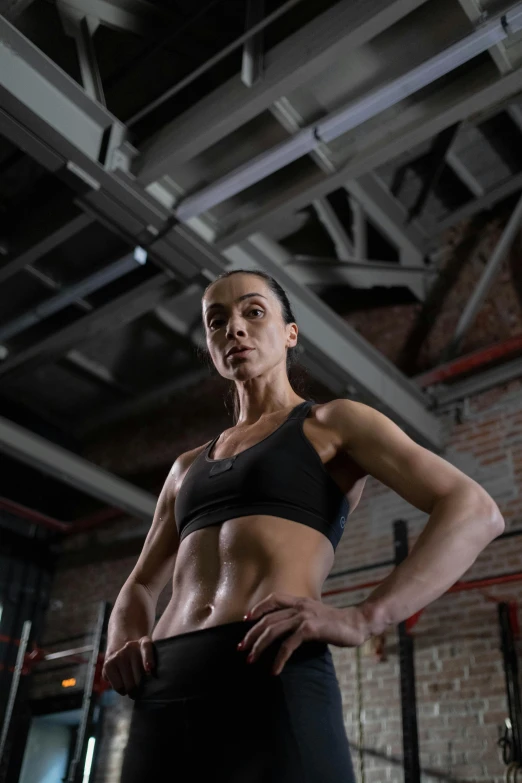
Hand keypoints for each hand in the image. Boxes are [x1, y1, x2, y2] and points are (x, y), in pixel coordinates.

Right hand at [102, 636, 154, 695]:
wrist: (123, 650)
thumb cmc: (141, 659)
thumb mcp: (151, 656)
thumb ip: (154, 666)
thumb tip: (150, 676)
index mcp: (144, 642)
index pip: (146, 647)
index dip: (148, 659)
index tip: (149, 669)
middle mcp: (130, 647)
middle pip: (139, 676)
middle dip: (142, 687)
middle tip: (142, 689)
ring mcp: (118, 655)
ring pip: (128, 684)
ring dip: (132, 691)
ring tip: (133, 688)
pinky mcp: (108, 664)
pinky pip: (118, 686)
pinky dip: (122, 690)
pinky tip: (124, 686)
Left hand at [237, 592, 368, 675]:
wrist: (357, 624)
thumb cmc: (337, 623)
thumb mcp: (316, 616)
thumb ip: (302, 619)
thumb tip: (288, 631)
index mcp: (300, 601)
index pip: (273, 599)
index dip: (258, 608)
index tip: (246, 620)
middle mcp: (299, 606)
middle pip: (267, 619)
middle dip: (251, 635)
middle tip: (241, 648)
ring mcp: (304, 617)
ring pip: (273, 631)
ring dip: (259, 646)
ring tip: (250, 660)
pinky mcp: (310, 629)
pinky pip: (288, 645)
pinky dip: (278, 659)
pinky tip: (274, 670)